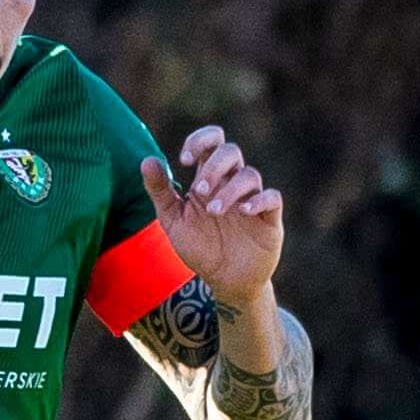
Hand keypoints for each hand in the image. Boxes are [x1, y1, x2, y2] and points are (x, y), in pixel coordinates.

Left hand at [139, 127, 284, 311]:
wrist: (223, 279)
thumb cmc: (199, 246)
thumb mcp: (173, 220)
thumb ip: (160, 191)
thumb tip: (147, 160)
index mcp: (209, 178)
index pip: (212, 141)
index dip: (201, 140)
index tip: (186, 160)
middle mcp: (232, 183)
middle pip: (231, 152)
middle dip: (214, 166)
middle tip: (200, 190)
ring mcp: (252, 198)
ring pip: (249, 175)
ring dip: (229, 190)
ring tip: (214, 211)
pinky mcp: (269, 217)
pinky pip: (272, 197)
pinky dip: (259, 200)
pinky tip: (244, 211)